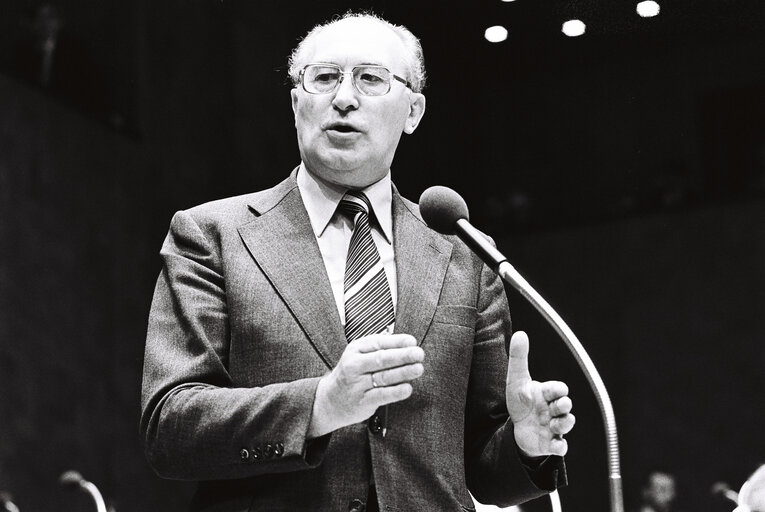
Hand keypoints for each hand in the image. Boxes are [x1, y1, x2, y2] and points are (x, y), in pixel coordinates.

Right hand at [308, 333, 424, 437]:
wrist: (330, 400)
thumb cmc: (351, 374)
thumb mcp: (359, 355)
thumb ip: (379, 348)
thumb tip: (406, 343)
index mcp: (355, 349)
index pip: (378, 343)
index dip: (397, 342)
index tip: (412, 342)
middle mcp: (354, 365)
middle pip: (381, 359)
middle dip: (403, 355)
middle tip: (419, 354)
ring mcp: (357, 384)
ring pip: (383, 377)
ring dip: (404, 372)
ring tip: (418, 368)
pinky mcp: (362, 401)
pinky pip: (382, 395)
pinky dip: (396, 392)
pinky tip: (407, 388)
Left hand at [505, 331, 574, 456]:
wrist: (517, 427)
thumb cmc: (521, 401)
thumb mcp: (516, 379)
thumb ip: (518, 357)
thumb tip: (520, 333)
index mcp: (546, 393)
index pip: (559, 388)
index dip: (558, 389)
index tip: (555, 390)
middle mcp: (552, 409)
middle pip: (565, 405)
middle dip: (564, 405)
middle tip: (558, 406)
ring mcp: (553, 426)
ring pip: (567, 424)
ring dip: (563, 424)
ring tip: (553, 424)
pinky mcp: (549, 443)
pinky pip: (560, 446)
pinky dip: (560, 446)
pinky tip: (556, 445)